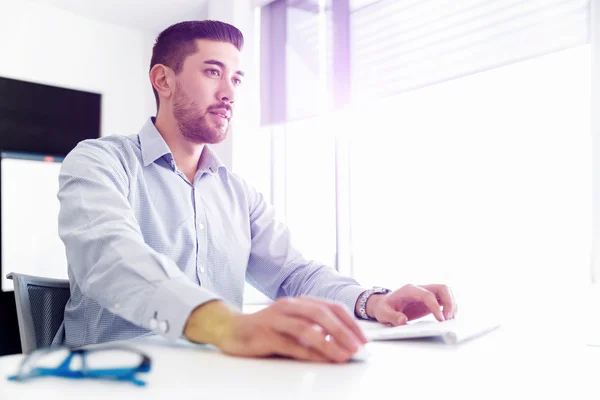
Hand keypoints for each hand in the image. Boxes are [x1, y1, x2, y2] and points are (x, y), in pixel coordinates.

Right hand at [185, 297, 367, 362]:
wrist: (232, 330)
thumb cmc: (268, 330)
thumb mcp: (294, 326)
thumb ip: (315, 331)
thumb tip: (344, 345)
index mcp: (299, 302)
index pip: (331, 307)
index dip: (349, 322)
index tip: (363, 339)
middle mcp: (289, 306)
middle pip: (321, 314)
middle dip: (342, 332)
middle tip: (356, 348)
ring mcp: (276, 318)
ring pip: (306, 328)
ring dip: (328, 343)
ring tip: (342, 356)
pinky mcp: (265, 334)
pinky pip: (289, 343)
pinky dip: (307, 352)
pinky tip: (319, 360)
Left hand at [367, 284, 456, 325]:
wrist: (384, 305)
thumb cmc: (384, 308)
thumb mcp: (383, 313)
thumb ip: (392, 316)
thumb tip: (403, 320)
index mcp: (409, 290)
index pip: (427, 295)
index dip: (436, 307)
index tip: (441, 319)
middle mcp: (420, 288)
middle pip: (442, 288)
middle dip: (449, 302)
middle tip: (448, 319)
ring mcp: (426, 293)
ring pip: (446, 292)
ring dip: (452, 304)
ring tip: (450, 320)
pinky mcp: (430, 300)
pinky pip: (445, 299)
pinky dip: (450, 307)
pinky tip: (448, 318)